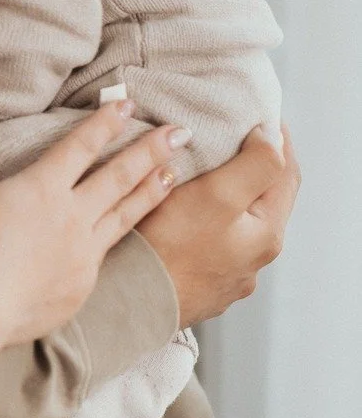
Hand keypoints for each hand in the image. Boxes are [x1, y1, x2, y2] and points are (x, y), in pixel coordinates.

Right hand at [0, 103, 185, 347]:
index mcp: (43, 187)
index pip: (81, 146)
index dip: (106, 122)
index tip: (127, 104)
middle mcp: (72, 214)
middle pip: (120, 175)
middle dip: (150, 150)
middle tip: (178, 133)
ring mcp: (83, 251)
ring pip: (127, 214)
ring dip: (152, 190)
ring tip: (174, 174)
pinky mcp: (84, 284)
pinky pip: (107, 253)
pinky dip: (124, 237)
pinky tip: (131, 232)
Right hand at [139, 125, 298, 326]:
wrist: (130, 303)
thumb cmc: (169, 249)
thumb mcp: (218, 195)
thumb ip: (255, 164)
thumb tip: (273, 137)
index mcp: (266, 235)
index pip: (287, 174)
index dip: (278, 139)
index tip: (261, 114)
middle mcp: (253, 261)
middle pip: (264, 200)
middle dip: (254, 166)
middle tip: (234, 136)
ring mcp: (227, 278)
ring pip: (237, 224)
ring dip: (229, 196)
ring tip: (205, 173)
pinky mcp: (199, 286)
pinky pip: (211, 244)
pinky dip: (206, 222)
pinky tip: (184, 218)